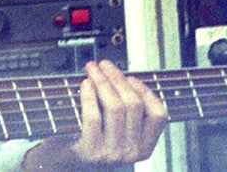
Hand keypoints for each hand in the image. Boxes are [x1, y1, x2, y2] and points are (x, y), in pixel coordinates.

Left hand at [22, 60, 168, 169]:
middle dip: (118, 78)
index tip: (130, 77)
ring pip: (115, 107)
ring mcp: (112, 153)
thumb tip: (120, 76)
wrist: (68, 164)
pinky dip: (89, 96)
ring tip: (92, 69)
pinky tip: (85, 84)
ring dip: (103, 81)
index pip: (158, 114)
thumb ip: (126, 111)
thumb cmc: (93, 141)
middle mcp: (132, 151)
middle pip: (133, 104)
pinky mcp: (91, 151)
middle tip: (105, 64)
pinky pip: (93, 116)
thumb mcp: (119, 132)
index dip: (146, 91)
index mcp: (144, 146)